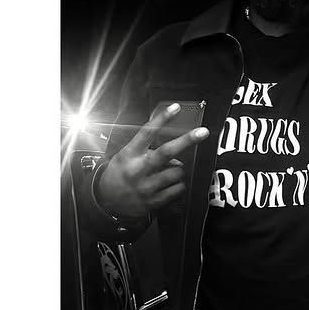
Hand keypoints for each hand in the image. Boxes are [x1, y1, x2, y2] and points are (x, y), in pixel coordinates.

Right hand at [96, 102, 208, 216]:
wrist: (105, 201)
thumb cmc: (119, 173)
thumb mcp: (125, 155)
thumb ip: (146, 149)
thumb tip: (173, 150)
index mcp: (130, 154)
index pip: (147, 132)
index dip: (162, 118)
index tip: (175, 107)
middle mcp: (138, 170)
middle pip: (167, 152)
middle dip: (187, 140)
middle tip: (203, 132)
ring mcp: (146, 187)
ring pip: (177, 172)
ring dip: (178, 170)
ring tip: (168, 172)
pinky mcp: (153, 202)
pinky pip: (178, 189)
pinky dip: (178, 185)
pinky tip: (168, 184)